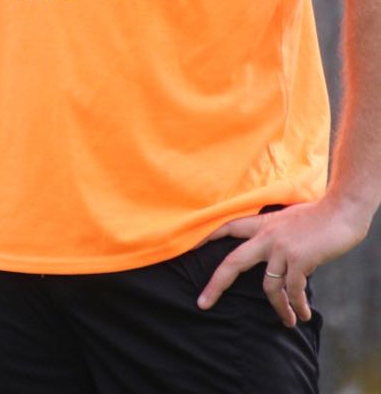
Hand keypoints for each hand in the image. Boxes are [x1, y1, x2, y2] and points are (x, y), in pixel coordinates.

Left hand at [196, 200, 368, 326]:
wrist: (341, 209)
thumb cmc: (319, 214)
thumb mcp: (289, 219)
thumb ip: (276, 234)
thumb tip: (275, 260)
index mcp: (263, 223)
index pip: (228, 226)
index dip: (206, 235)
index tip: (188, 246)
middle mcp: (266, 236)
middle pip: (232, 262)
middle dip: (216, 285)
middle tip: (203, 304)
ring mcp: (280, 248)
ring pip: (268, 286)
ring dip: (279, 308)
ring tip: (289, 321)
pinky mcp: (298, 259)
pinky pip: (292, 291)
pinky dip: (297, 305)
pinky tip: (302, 314)